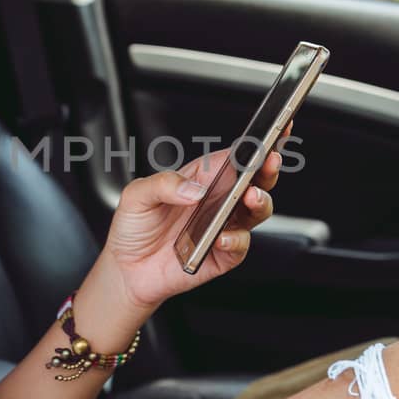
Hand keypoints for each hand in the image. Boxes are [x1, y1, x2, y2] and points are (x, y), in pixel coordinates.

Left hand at [94, 123, 290, 314]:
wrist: (126, 269)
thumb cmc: (134, 227)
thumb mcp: (137, 195)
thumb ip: (163, 184)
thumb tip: (194, 188)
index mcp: (202, 179)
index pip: (235, 156)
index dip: (256, 143)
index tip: (272, 129)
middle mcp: (218, 201)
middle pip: (255, 181)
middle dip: (268, 168)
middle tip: (269, 160)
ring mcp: (223, 227)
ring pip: (257, 211)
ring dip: (260, 201)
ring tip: (250, 196)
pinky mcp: (222, 255)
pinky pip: (239, 246)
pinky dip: (235, 240)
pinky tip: (221, 237)